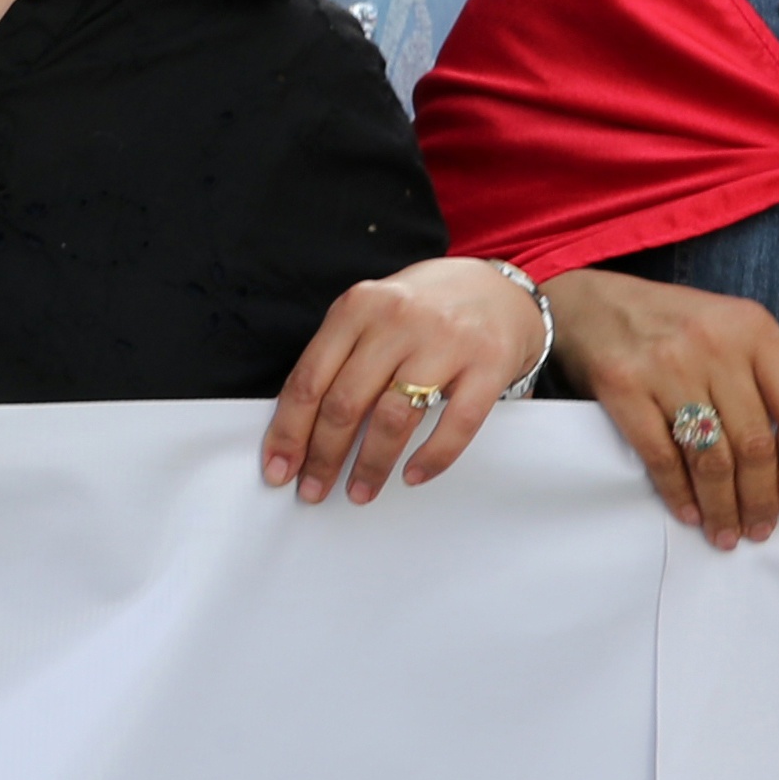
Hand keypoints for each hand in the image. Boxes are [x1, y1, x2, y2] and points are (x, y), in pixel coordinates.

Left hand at [263, 257, 541, 502]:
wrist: (500, 288)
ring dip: (371, 464)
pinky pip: (456, 423)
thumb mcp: (373, 314)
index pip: (309, 379)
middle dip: (323, 456)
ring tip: (359, 491)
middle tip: (314, 490)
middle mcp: (398, 320)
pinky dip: (432, 457)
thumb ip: (340, 355)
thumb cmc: (425, 309)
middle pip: (345, 402)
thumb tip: (300, 427)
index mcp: (358, 307)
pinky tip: (413, 475)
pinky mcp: (488, 363)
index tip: (278, 468)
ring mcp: (445, 341)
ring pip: (393, 417)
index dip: (289, 431)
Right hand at [546, 268, 778, 547]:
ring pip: (711, 458)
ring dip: (722, 506)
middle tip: (759, 529)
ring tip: (725, 532)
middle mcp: (716, 345)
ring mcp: (667, 366)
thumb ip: (760, 378)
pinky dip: (678, 492)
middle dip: (760, 499)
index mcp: (754, 330)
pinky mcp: (624, 386)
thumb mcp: (727, 329)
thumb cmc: (667, 323)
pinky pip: (662, 456)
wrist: (587, 302)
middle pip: (756, 444)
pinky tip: (687, 511)